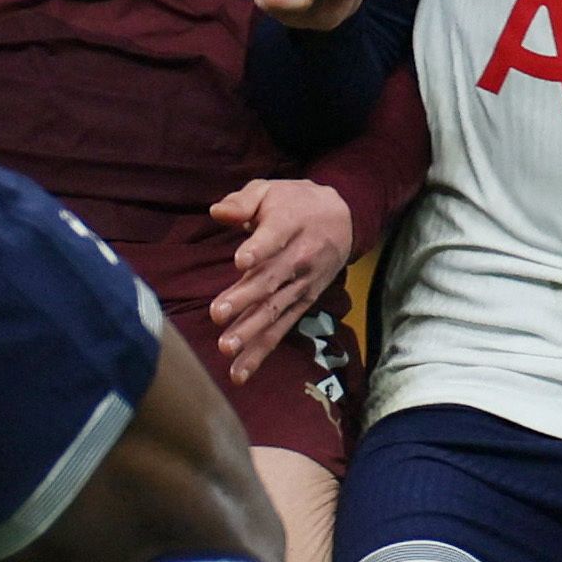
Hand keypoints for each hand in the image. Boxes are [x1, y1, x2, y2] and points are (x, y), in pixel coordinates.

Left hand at [207, 179, 354, 384]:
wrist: (343, 218)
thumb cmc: (295, 202)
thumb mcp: (269, 190)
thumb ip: (242, 201)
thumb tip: (217, 212)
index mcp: (289, 225)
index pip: (273, 239)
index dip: (258, 249)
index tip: (240, 261)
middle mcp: (298, 259)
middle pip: (270, 281)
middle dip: (244, 300)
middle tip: (217, 315)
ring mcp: (302, 286)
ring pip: (275, 311)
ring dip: (251, 332)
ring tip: (227, 349)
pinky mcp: (302, 304)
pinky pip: (280, 330)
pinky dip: (261, 351)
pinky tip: (239, 371)